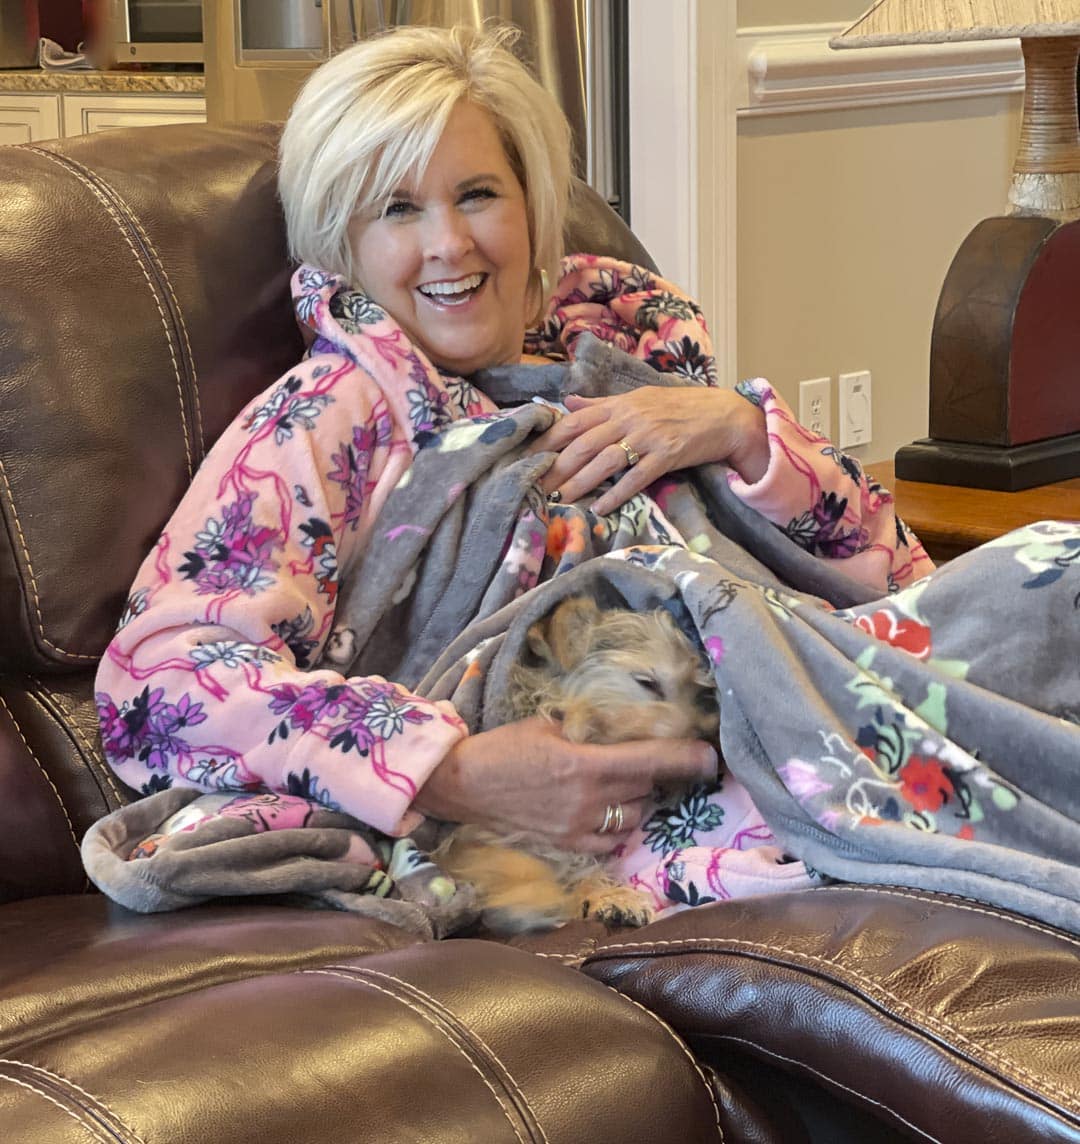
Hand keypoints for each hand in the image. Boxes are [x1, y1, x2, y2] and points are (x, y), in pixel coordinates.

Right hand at [413, 716, 717, 854]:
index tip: (710, 757)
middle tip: (650, 761)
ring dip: (637, 800)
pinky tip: (609, 811)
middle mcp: (588, 802)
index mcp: (585, 765)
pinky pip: (612, 840)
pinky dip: (618, 826)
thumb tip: (625, 728)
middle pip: (645, 790)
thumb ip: (589, 729)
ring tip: (622, 785)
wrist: (465, 785)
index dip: (683, 759)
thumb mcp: (549, 725)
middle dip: (654, 775)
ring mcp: (578, 828)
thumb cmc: (505, 747)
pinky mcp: (568, 846)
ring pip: (634, 817)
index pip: (648, 762)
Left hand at [530, 386, 768, 514]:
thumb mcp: (638, 399)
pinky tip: (600, 508)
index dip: (549, 439)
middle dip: (558, 466)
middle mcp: (631, 418)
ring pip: (606, 461)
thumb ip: (601, 404)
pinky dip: (617, 494)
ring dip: (581, 482)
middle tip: (538, 487)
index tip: (529, 456)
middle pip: (584, 443)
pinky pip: (637, 477)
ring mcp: (649, 437)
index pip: (575, 420)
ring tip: (562, 499)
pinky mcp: (667, 456)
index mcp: (620, 404)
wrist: (724, 415)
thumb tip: (567, 403)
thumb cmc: (680, 408)